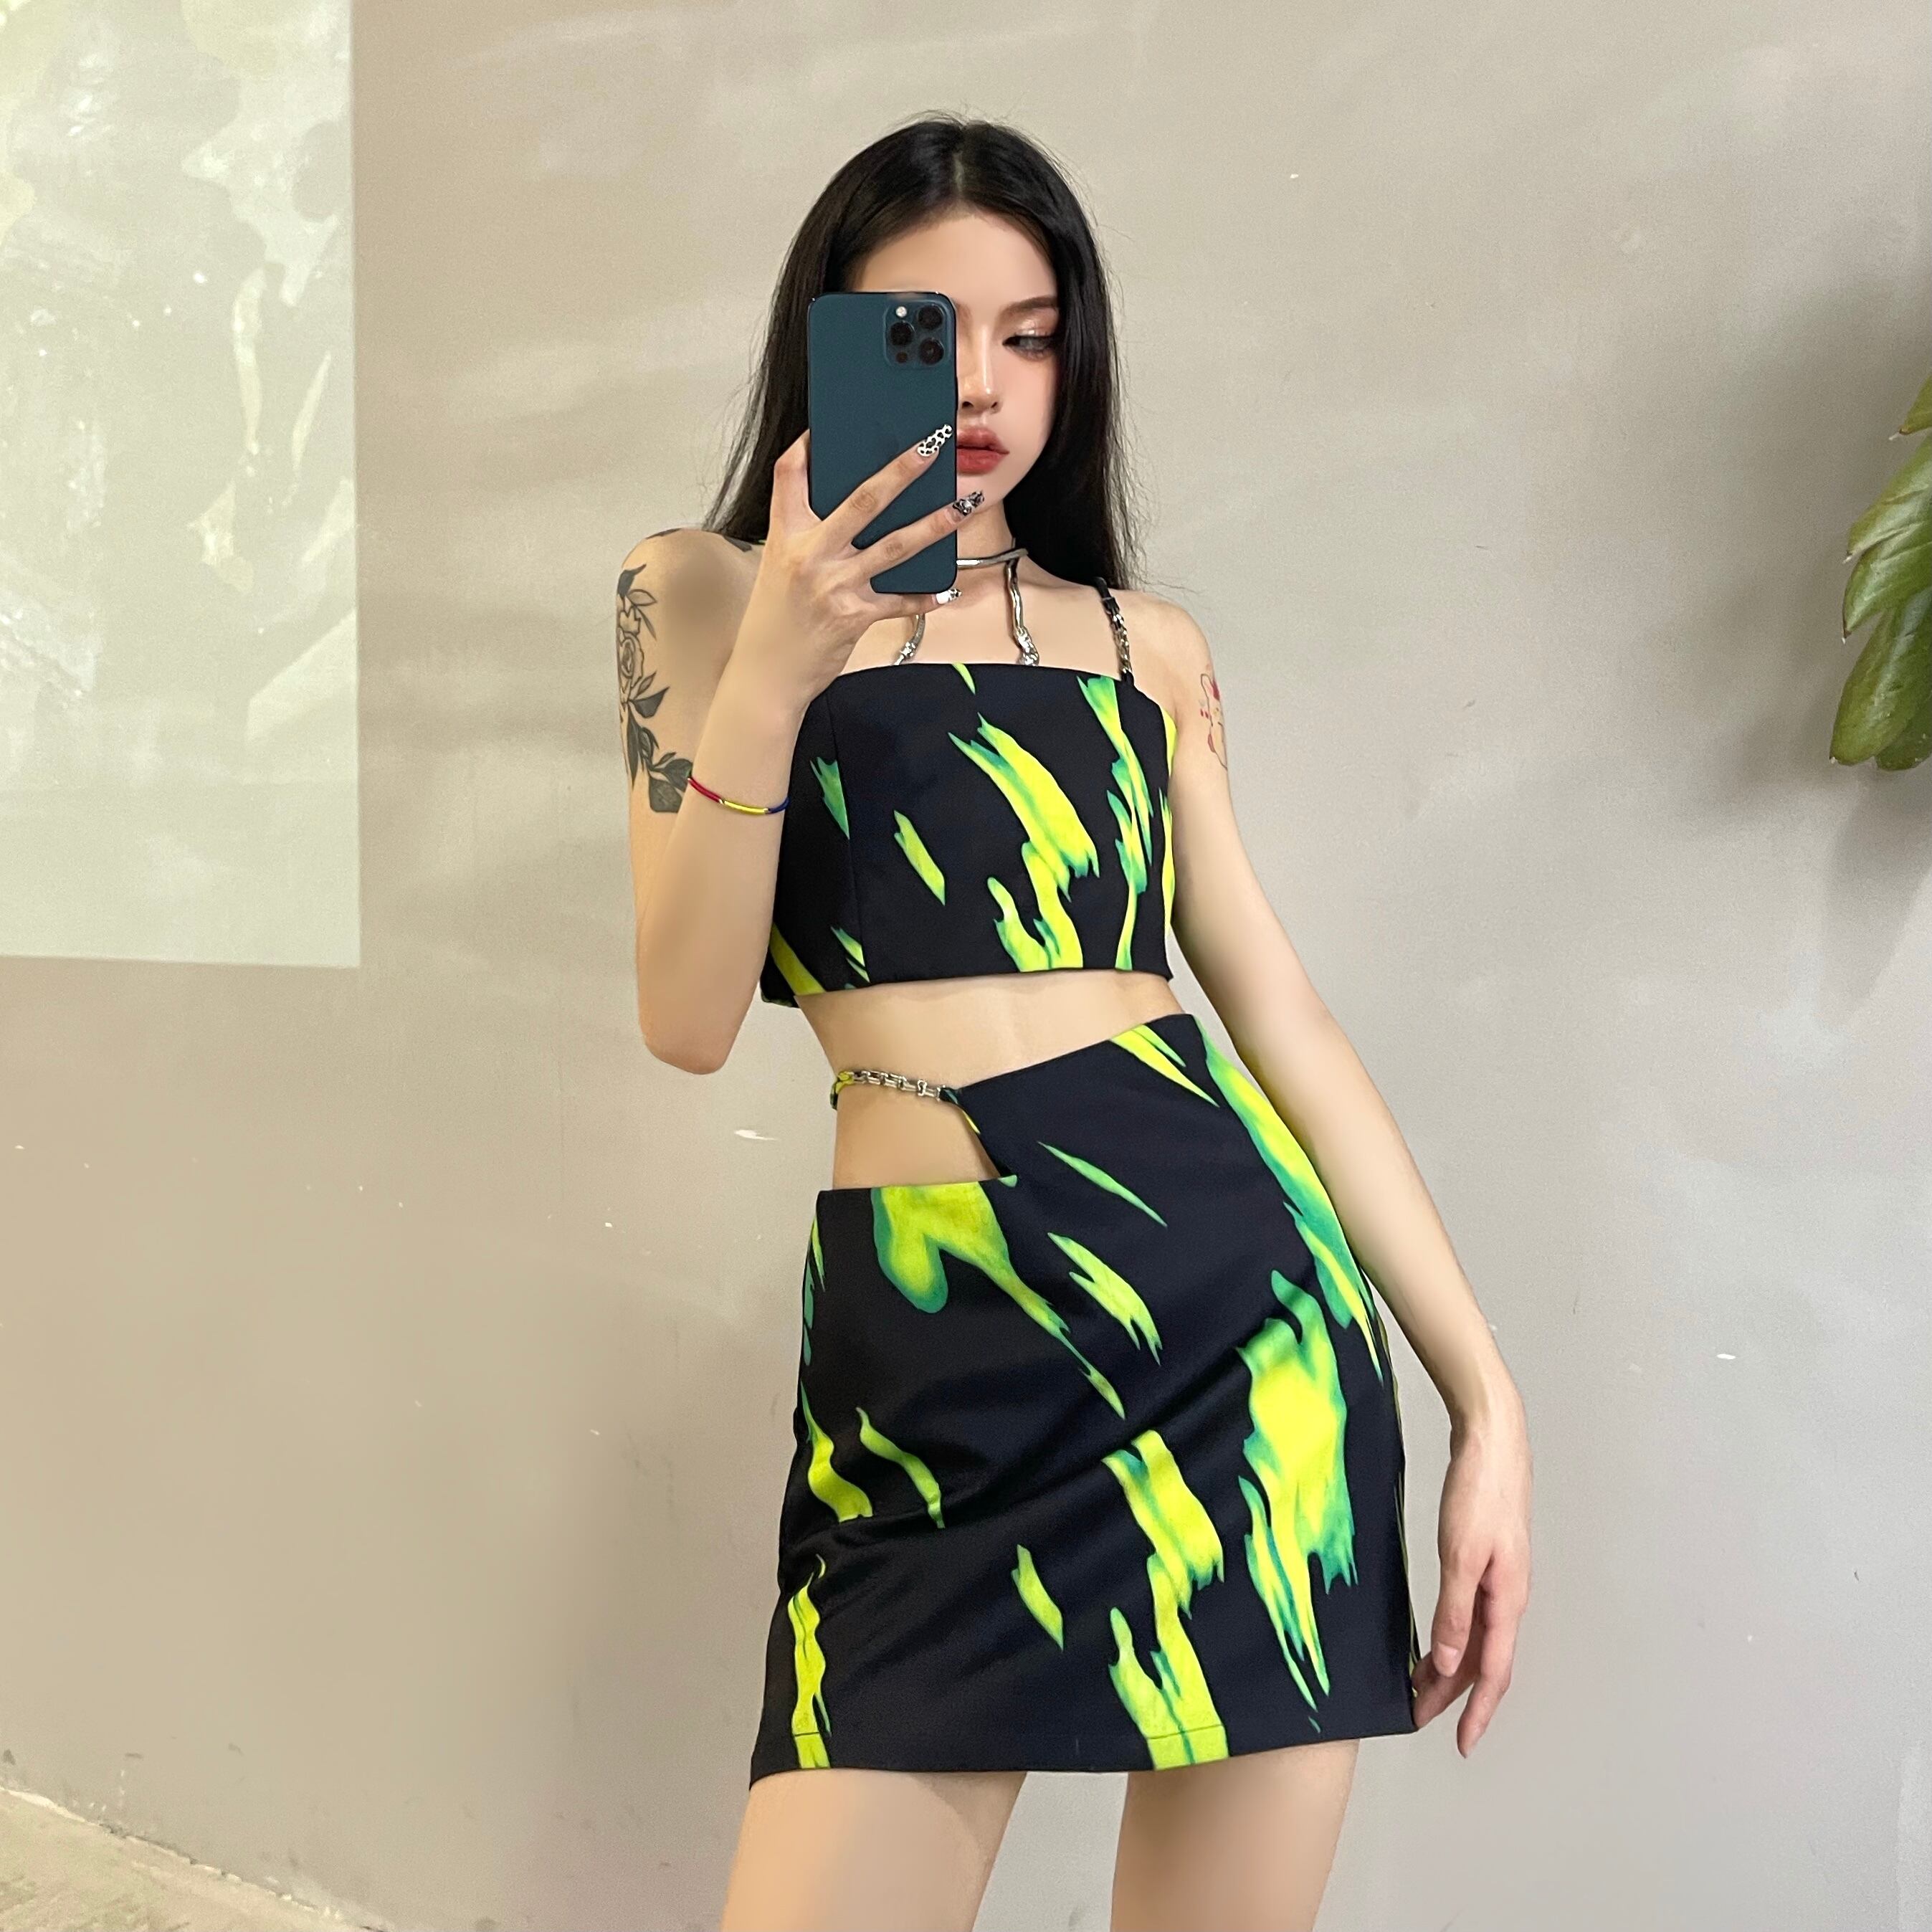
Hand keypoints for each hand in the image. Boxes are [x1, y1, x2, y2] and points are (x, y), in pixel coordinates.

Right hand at [730, 426, 978, 715]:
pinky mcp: (854, 617)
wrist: (765, 676)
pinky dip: (924, 596)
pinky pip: (899, 601)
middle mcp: (809, 555)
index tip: (829, 425)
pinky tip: (947, 590)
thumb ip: (809, 538)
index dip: (808, 446)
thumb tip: (853, 514)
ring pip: (894, 546)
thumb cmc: (774, 621)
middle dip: (901, 469)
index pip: (789, 476)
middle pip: (862, 499)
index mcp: (785, 536)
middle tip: (931, 444)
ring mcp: (834, 586)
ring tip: (964, 505)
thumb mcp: (779, 568)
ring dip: (934, 524)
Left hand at [1410, 1396, 1531, 1753]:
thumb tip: (1451, 1663)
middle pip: (1484, 1661)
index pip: (1494, 1672)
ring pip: (1477, 1638)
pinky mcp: (1486, 1560)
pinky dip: (1453, 1634)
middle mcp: (1508, 1596)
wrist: (1491, 1440)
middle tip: (1420, 1716)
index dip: (1476, 1711)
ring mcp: (1499, 1578)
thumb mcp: (1460, 1555)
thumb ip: (1455, 1611)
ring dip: (1451, 1666)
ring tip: (1419, 1685)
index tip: (1460, 1744)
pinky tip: (1435, 1639)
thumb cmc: (1479, 1491)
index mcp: (1507, 1599)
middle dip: (1455, 1695)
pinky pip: (1472, 1613)